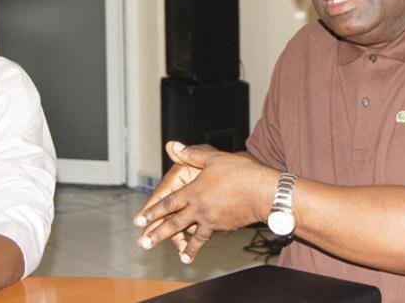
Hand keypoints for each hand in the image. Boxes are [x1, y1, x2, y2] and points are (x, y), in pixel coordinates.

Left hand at [134, 141, 277, 262]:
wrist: (264, 193)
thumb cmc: (241, 172)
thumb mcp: (214, 159)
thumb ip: (191, 154)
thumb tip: (172, 146)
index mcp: (194, 191)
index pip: (168, 203)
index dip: (153, 211)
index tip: (139, 220)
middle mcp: (200, 208)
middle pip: (174, 223)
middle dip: (157, 234)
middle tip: (143, 244)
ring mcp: (212, 220)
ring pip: (193, 235)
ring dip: (183, 246)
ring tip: (178, 257)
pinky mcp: (225, 227)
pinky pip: (209, 236)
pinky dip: (202, 244)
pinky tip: (199, 249)